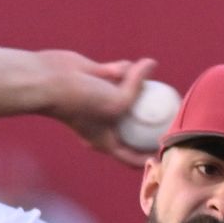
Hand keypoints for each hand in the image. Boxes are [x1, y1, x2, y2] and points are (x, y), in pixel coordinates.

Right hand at [18, 50, 162, 162]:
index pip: (132, 157)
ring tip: (146, 79)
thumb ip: (137, 86)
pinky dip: (124, 69)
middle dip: (151, 119)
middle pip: (134, 126)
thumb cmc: (80, 100)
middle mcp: (104, 123)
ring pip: (130, 93)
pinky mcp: (99, 80)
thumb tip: (151, 65)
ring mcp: (101, 100)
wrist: (51, 80)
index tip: (168, 151)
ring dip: (138, 84)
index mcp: (105, 141)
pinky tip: (123, 66)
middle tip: (172, 110)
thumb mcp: (117, 102)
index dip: (151, 158)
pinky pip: (121, 74)